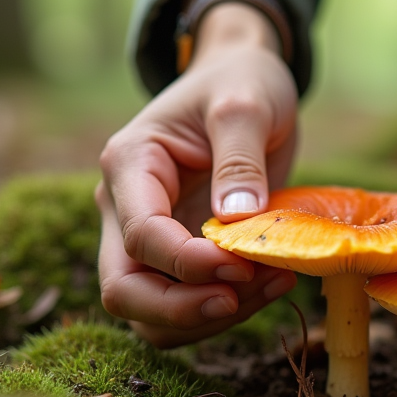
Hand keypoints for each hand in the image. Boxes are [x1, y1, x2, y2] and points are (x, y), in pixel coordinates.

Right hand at [97, 2, 299, 347]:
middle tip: (243, 297)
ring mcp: (146, 236)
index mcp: (130, 164)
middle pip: (125, 290)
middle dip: (183, 309)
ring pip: (151, 312)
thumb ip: (240, 157)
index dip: (189, 264)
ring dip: (207, 317)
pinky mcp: (177, 255)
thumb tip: (236, 220)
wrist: (244, 79)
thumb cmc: (241, 82)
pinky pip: (185, 303)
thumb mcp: (246, 103)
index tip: (243, 265)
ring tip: (273, 284)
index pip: (141, 237)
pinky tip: (272, 281)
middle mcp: (123, 207)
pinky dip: (224, 309)